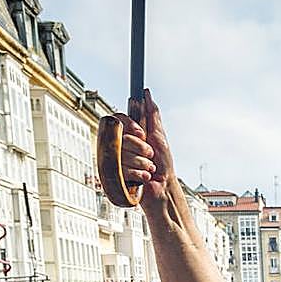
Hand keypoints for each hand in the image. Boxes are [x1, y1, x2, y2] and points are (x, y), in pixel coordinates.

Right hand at [117, 89, 176, 217]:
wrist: (164, 187)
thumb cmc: (164, 164)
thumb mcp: (159, 135)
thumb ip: (152, 114)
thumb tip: (146, 94)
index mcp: (129, 135)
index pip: (119, 120)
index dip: (130, 126)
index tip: (142, 133)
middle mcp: (120, 146)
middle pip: (122, 138)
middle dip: (142, 148)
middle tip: (150, 155)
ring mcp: (116, 161)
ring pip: (123, 154)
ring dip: (142, 163)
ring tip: (148, 169)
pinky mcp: (116, 176)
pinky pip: (123, 169)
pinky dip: (138, 174)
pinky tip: (143, 178)